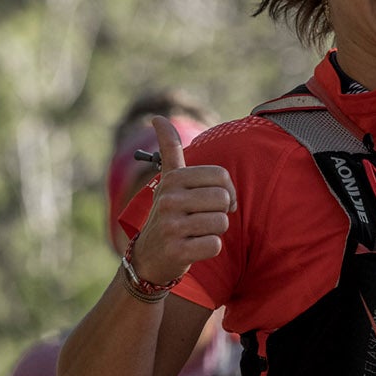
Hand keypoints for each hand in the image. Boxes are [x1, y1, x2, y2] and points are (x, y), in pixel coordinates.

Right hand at [128, 115, 237, 285]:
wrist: (148, 258)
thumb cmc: (168, 215)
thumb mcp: (167, 181)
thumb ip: (169, 149)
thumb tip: (157, 117)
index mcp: (172, 179)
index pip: (221, 176)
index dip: (226, 191)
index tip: (215, 201)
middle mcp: (168, 199)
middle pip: (222, 199)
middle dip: (220, 212)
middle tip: (202, 220)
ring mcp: (171, 225)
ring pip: (221, 223)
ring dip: (214, 231)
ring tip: (195, 233)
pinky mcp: (176, 250)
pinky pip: (215, 245)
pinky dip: (209, 249)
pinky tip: (192, 247)